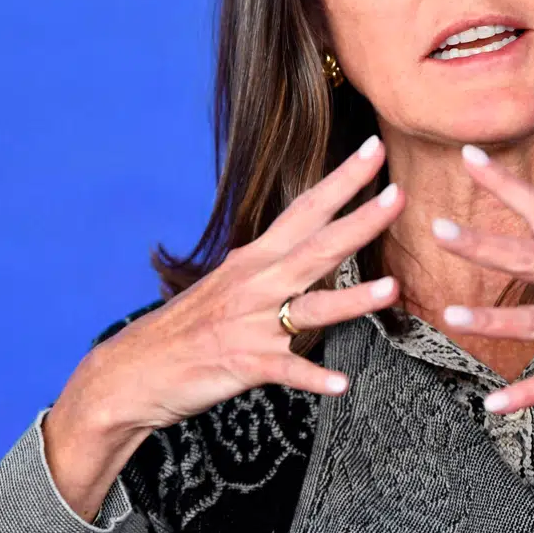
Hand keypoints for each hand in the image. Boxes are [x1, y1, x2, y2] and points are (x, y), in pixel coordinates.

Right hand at [44, 135, 404, 517]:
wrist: (133, 371)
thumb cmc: (189, 327)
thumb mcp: (231, 282)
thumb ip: (273, 264)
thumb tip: (309, 244)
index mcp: (256, 258)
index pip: (307, 209)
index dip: (342, 179)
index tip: (375, 148)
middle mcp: (257, 283)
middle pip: (319, 247)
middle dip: (361, 221)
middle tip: (400, 194)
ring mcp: (252, 324)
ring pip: (311, 308)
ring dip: (353, 300)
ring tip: (392, 289)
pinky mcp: (245, 364)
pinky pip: (286, 371)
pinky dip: (313, 377)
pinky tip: (341, 384)